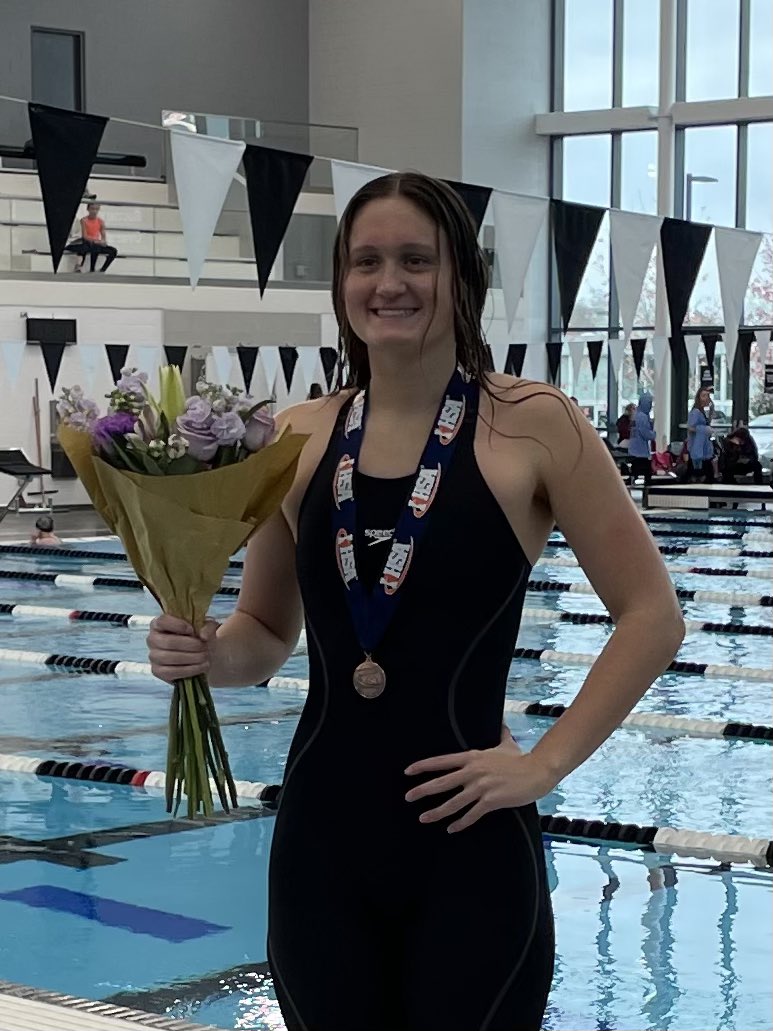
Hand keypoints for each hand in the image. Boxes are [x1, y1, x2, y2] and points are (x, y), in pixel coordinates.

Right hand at [146, 614, 218, 682]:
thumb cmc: (199, 636)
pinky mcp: (157, 671)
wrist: (201, 654)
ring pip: (169, 658)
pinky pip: (170, 672)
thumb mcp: (207, 627)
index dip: (178, 625)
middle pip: (168, 642)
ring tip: (204, 657)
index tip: (192, 630)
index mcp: (159, 623)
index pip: (163, 621)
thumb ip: (208, 627)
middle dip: (189, 646)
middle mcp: (152, 639)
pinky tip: (200, 667)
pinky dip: (188, 670)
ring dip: (190, 658)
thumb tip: (203, 635)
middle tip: (204, 647)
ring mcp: (153, 656)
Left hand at [404, 724, 555, 833]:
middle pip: (442, 782)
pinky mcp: (492, 800)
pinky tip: (451, 828)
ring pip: (454, 802)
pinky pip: (472, 814)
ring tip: (423, 818)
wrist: (538, 771)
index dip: (423, 766)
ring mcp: (482, 786)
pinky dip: (460, 823)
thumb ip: (500, 734)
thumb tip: (501, 724)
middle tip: (408, 797)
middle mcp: (474, 771)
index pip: (442, 761)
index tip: (408, 771)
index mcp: (473, 757)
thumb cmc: (521, 758)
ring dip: (437, 812)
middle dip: (422, 790)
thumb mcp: (506, 743)